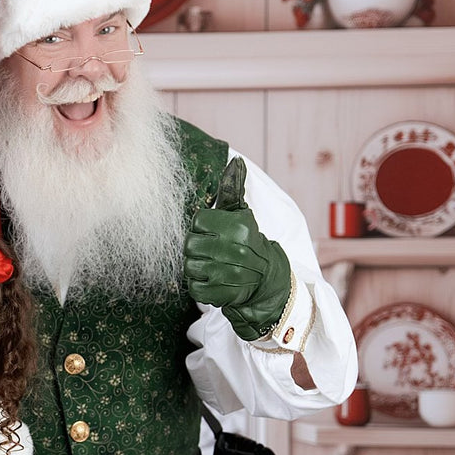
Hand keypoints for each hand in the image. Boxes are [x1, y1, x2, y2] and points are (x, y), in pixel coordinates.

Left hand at [184, 157, 291, 340]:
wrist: (266, 278)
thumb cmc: (246, 240)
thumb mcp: (241, 213)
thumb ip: (233, 188)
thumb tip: (235, 160)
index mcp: (239, 227)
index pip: (197, 221)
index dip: (201, 226)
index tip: (212, 231)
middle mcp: (235, 250)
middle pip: (189, 245)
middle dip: (195, 246)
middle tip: (209, 248)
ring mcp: (229, 274)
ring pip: (189, 266)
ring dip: (196, 266)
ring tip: (210, 263)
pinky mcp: (223, 294)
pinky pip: (194, 288)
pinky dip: (198, 285)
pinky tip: (211, 279)